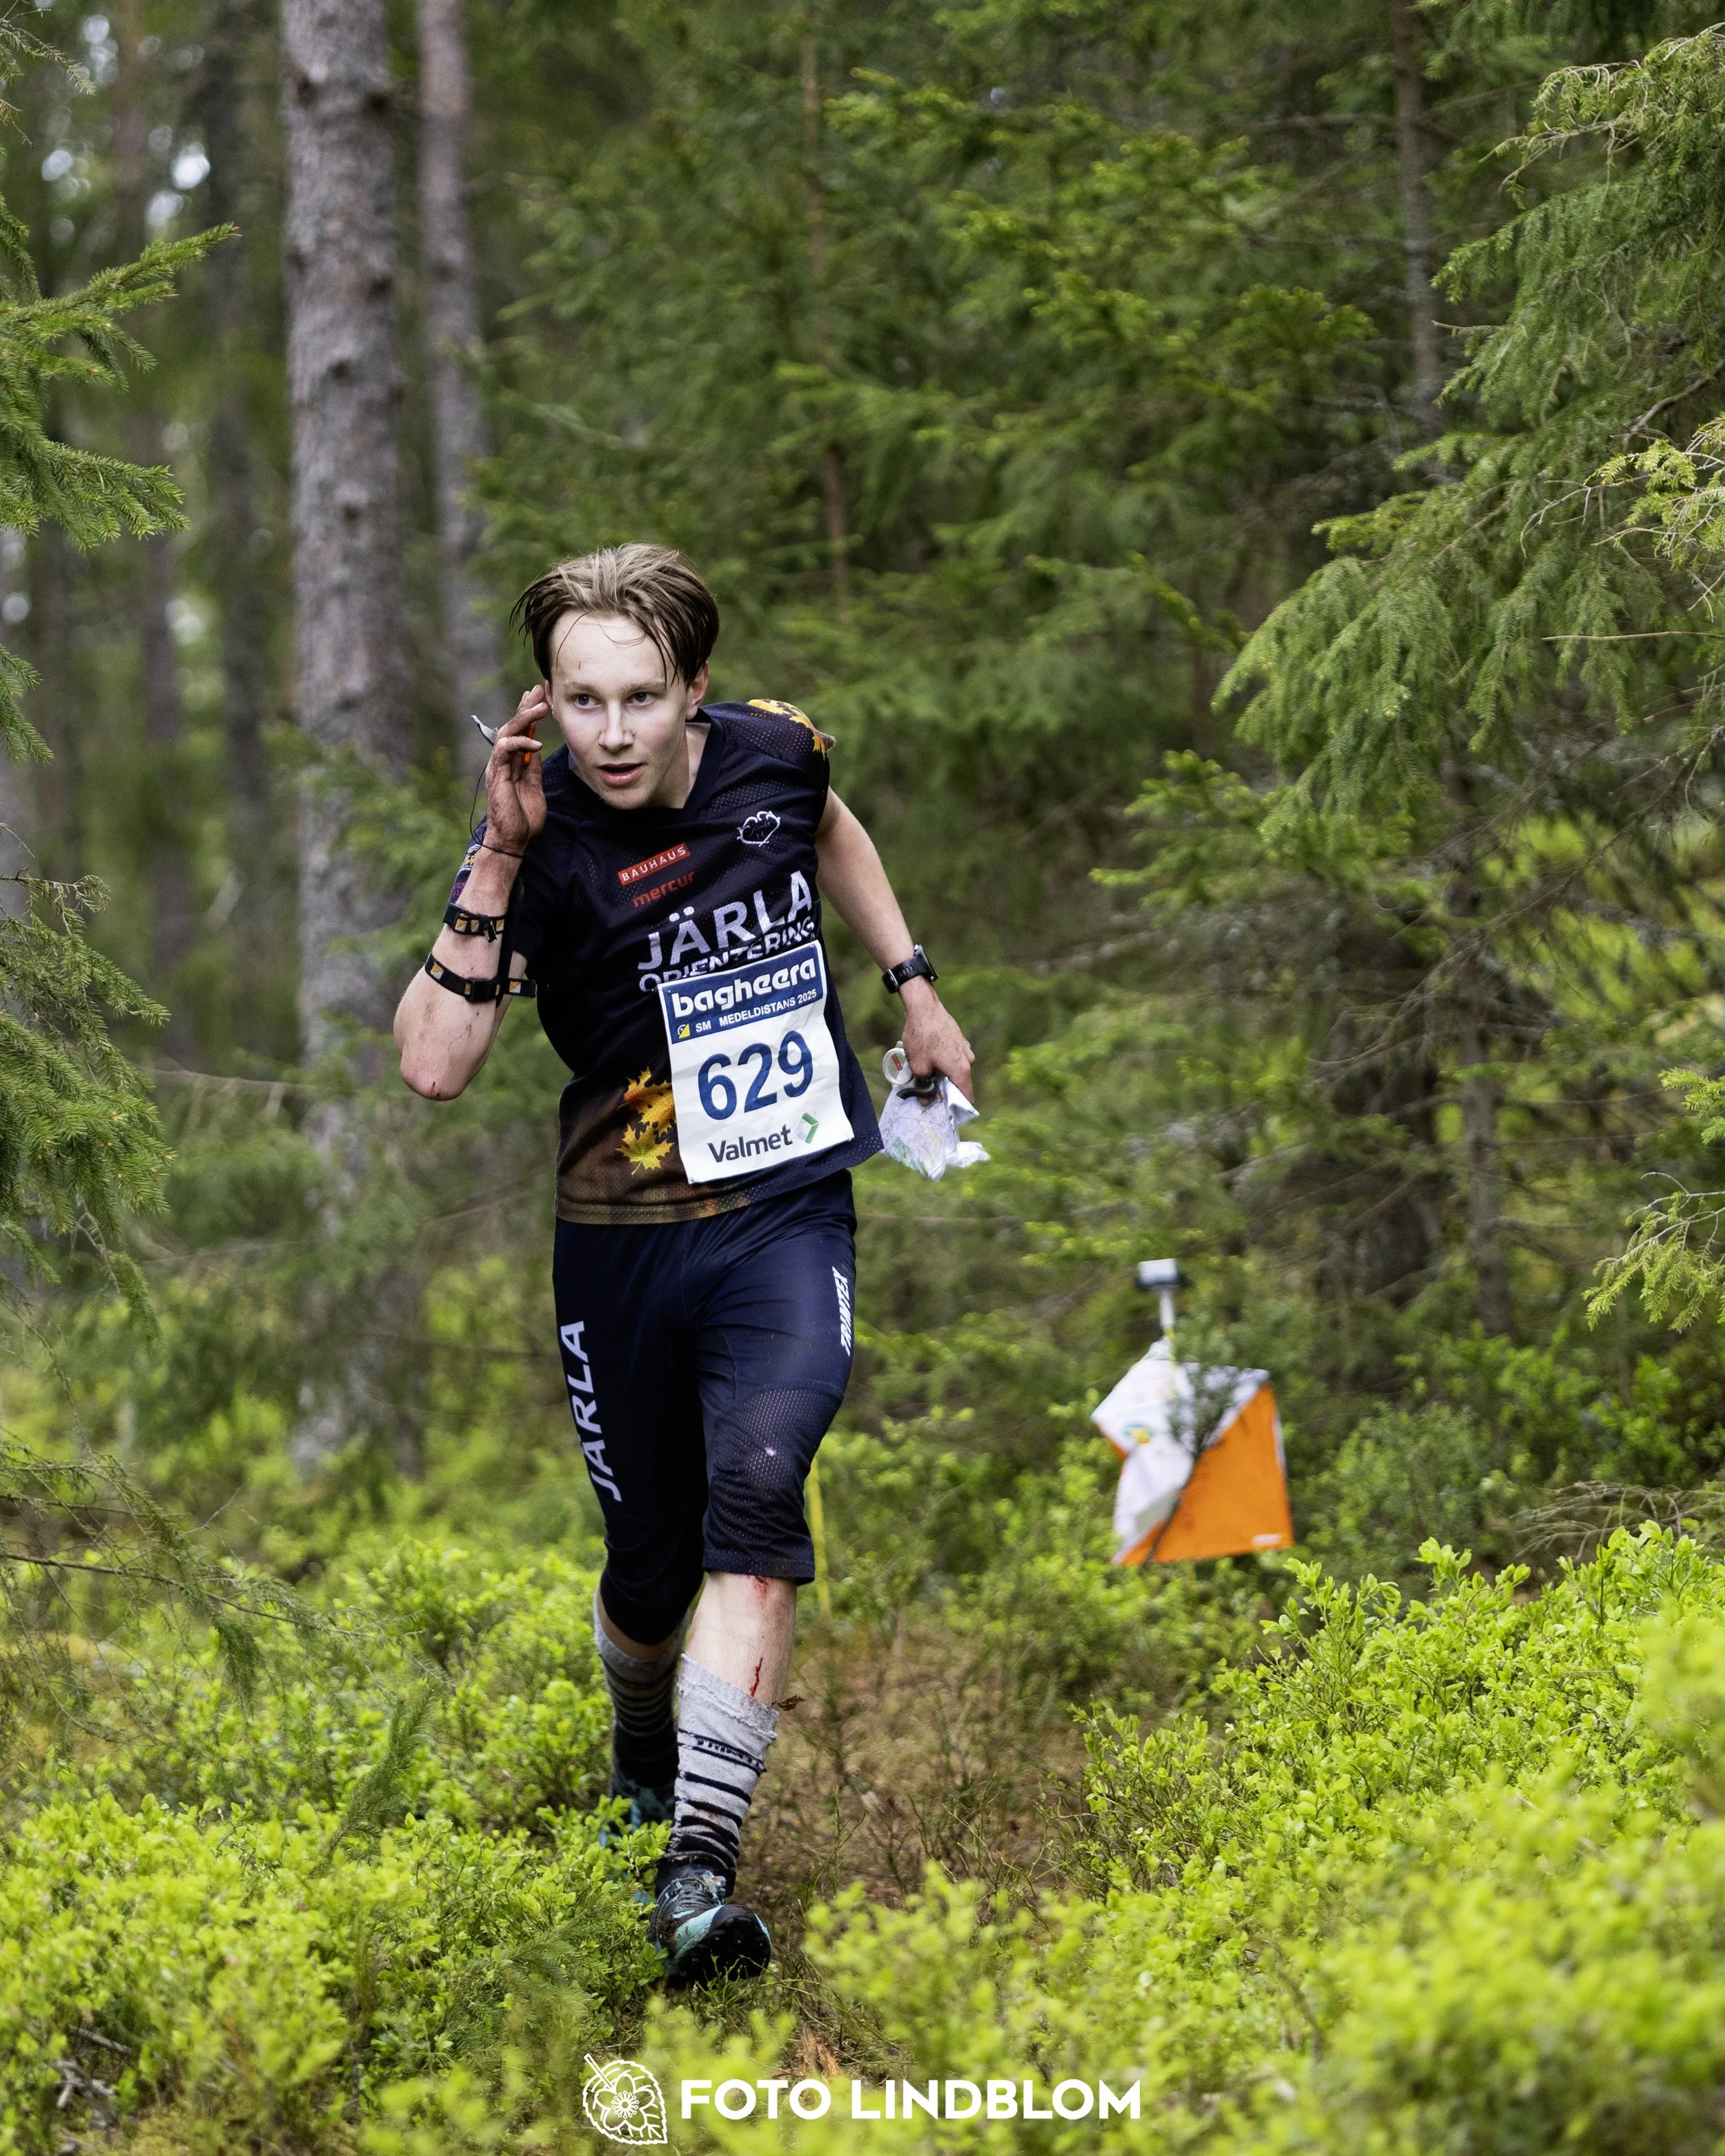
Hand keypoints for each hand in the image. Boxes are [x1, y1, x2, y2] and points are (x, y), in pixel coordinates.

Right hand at [483, 685, 549, 854]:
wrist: (513, 840)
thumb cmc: (523, 818)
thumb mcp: (534, 787)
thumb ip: (533, 767)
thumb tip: (536, 747)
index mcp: (511, 763)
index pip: (519, 733)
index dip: (527, 714)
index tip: (538, 697)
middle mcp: (502, 761)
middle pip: (511, 727)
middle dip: (524, 707)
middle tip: (537, 690)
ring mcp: (497, 767)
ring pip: (507, 733)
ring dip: (524, 718)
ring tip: (540, 707)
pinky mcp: (496, 775)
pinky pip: (505, 750)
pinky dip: (520, 743)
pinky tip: (536, 742)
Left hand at [901, 978, 974, 1099]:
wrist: (924, 1007)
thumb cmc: (922, 1037)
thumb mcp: (918, 1067)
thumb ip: (924, 1087)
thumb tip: (927, 1102)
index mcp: (961, 1070)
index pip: (967, 1097)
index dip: (957, 1109)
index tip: (947, 1114)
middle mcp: (968, 1060)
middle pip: (959, 1084)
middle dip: (944, 1090)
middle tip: (927, 1093)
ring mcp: (965, 1048)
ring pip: (955, 1070)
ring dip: (942, 1075)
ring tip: (924, 1073)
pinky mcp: (959, 1040)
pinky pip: (953, 1058)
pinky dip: (943, 1062)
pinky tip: (928, 1058)